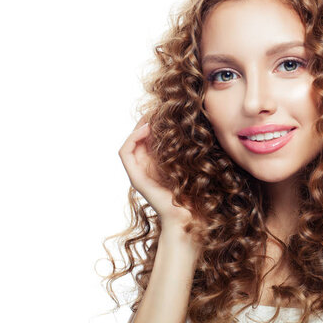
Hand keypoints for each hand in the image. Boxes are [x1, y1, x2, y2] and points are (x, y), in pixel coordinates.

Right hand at [118, 116, 194, 232]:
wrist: (191, 215)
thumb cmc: (197, 191)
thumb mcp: (193, 162)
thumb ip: (187, 148)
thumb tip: (196, 123)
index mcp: (158, 163)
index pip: (148, 136)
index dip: (153, 121)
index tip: (165, 110)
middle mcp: (145, 167)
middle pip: (138, 136)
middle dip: (146, 120)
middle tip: (157, 108)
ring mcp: (138, 172)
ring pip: (129, 141)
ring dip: (138, 126)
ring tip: (151, 116)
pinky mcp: (135, 177)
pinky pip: (125, 152)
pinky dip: (132, 138)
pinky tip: (146, 129)